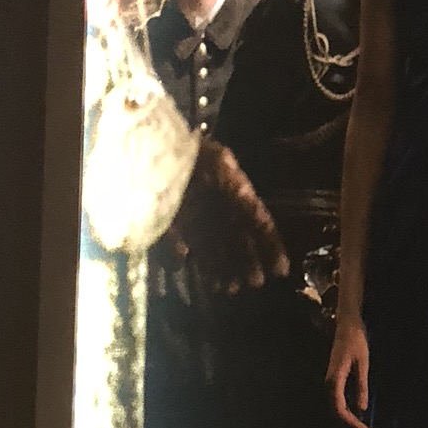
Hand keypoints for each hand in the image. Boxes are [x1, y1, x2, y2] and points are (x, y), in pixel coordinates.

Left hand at [165, 138, 289, 295]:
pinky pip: (183, 244)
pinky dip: (182, 257)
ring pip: (214, 247)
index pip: (259, 222)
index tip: (281, 271)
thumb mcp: (214, 159)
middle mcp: (218, 206)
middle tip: (252, 284)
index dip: (271, 247)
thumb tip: (248, 203)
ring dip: (222, 269)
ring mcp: (196, 214)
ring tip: (228, 289)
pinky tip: (186, 266)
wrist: (147, 138)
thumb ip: (231, 183)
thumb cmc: (184, 146)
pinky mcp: (173, 220)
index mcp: (234, 189)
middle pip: (238, 240)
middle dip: (248, 263)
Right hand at [327, 318, 370, 427]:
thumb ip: (361, 386)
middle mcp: (329, 383)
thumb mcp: (362, 363)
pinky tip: (358, 414)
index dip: (350, 422)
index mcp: (334, 379)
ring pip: (336, 406)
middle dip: (349, 424)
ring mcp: (331, 381)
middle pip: (335, 411)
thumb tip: (362, 409)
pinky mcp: (335, 380)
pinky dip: (348, 410)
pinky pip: (339, 400)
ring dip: (348, 419)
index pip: (339, 408)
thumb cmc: (356, 341)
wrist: (348, 326)